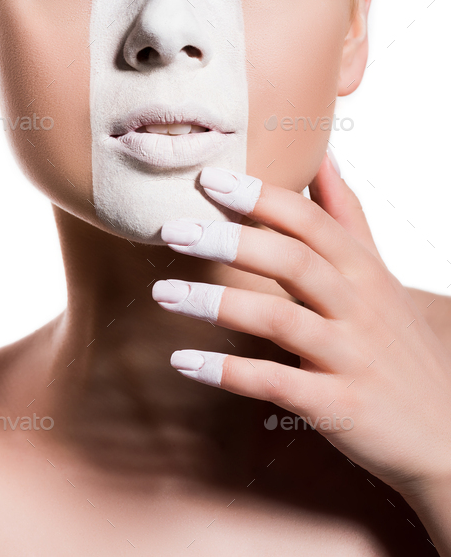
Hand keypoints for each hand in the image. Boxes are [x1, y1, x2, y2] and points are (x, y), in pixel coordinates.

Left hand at [153, 151, 450, 498]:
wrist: (445, 432)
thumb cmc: (398, 343)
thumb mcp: (379, 273)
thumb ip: (346, 216)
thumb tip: (323, 154)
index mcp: (364, 270)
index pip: (310, 221)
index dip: (259, 197)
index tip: (207, 178)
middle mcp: (360, 307)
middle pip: (294, 261)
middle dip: (232, 241)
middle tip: (172, 229)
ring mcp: (350, 357)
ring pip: (281, 319)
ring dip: (218, 304)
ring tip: (164, 294)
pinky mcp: (339, 406)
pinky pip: (277, 384)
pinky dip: (228, 372)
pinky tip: (184, 362)